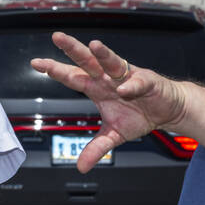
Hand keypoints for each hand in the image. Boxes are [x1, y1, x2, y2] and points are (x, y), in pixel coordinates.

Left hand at [30, 32, 186, 171]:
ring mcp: (127, 76)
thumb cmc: (139, 115)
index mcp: (97, 87)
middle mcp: (108, 78)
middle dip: (72, 49)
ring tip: (94, 46)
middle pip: (87, 61)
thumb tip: (81, 167)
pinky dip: (131, 84)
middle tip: (57, 37)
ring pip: (112, 61)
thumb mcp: (114, 136)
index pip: (72, 76)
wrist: (167, 110)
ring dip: (103, 54)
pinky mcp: (147, 80)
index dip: (56, 70)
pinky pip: (137, 80)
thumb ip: (97, 148)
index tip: (36, 63)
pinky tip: (124, 88)